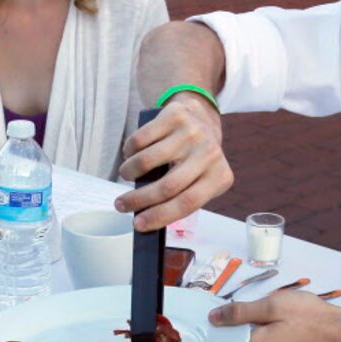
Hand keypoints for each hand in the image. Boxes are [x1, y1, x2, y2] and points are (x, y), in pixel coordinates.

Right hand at [115, 94, 232, 230]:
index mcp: (219, 177)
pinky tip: (130, 155)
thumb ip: (180, 198)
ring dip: (129, 172)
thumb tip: (145, 219)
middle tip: (121, 205)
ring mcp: (192, 133)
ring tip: (126, 174)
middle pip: (167, 186)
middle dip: (138, 200)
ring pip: (148, 161)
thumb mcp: (199, 180)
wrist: (201, 118)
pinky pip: (140, 140)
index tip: (138, 225)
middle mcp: (209, 154)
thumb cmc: (195, 158)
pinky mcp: (175, 116)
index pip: (187, 204)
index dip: (159, 216)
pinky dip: (129, 151)